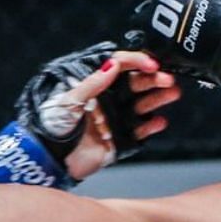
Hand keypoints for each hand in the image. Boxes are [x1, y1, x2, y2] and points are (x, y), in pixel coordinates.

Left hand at [0, 45, 176, 187]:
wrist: (48, 159)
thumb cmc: (50, 126)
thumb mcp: (69, 99)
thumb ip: (93, 83)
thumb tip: (112, 65)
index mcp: (94, 84)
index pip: (120, 66)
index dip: (136, 62)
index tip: (151, 64)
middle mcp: (106, 99)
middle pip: (136, 83)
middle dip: (153, 79)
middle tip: (167, 79)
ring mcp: (114, 119)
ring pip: (142, 104)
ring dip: (158, 98)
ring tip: (171, 93)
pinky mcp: (119, 139)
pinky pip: (139, 131)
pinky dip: (151, 126)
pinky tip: (159, 121)